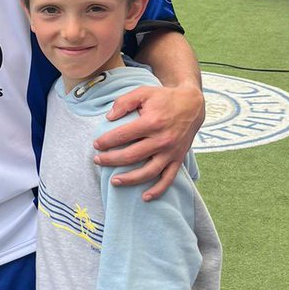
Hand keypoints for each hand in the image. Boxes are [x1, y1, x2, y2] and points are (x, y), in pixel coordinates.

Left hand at [94, 83, 205, 199]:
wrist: (192, 105)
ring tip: (114, 181)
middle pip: (131, 156)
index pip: (123, 135)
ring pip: (148, 172)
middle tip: (97, 160)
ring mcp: (171, 152)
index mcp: (151, 122)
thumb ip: (124, 102)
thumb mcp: (143, 92)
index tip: (96, 145)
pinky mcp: (178, 159)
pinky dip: (157, 190)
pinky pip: (168, 179)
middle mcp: (162, 140)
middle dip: (111, 160)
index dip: (106, 141)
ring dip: (129, 179)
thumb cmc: (164, 98)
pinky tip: (145, 197)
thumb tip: (108, 118)